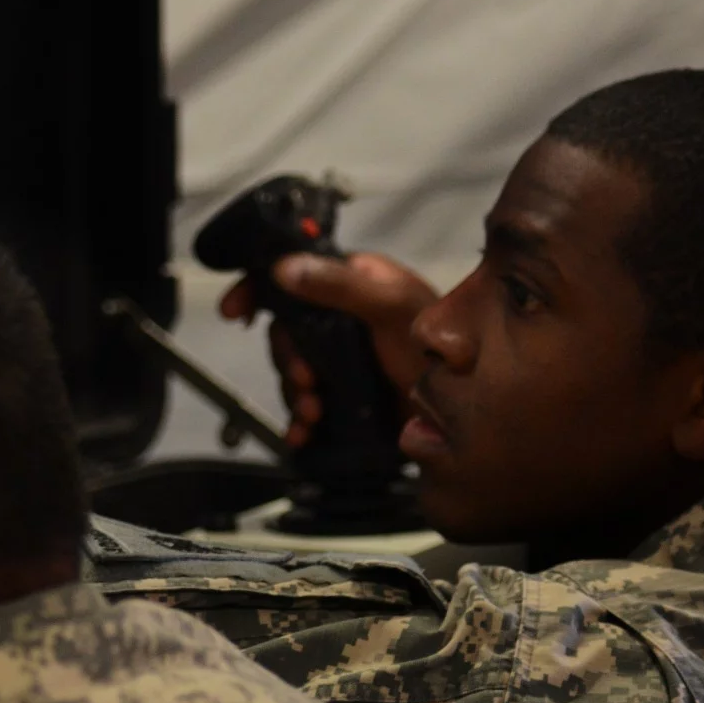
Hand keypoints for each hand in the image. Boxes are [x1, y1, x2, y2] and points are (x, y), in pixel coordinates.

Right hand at [219, 252, 436, 445]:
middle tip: (306, 382)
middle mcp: (344, 315)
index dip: (258, 288)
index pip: (292, 273)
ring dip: (296, 394)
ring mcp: (343, 356)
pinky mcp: (345, 392)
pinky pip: (306, 401)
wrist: (468, 416)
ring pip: (293, 369)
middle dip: (288, 360)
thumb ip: (339, 285)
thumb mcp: (390, 308)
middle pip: (286, 330)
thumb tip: (282, 268)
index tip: (235, 310)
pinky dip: (299, 419)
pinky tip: (304, 433)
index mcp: (353, 282)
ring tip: (314, 413)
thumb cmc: (440, 349)